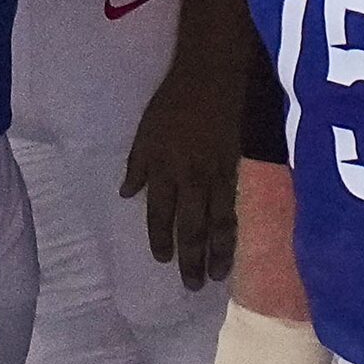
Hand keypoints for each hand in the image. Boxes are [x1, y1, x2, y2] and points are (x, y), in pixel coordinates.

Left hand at [122, 70, 241, 290]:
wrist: (211, 78)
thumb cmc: (172, 104)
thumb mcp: (143, 135)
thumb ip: (137, 167)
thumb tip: (127, 195)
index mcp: (163, 170)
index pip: (159, 214)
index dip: (161, 239)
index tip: (164, 261)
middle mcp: (190, 178)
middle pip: (191, 226)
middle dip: (191, 257)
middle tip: (192, 285)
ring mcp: (216, 175)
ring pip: (218, 221)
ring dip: (217, 251)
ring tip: (217, 275)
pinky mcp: (236, 167)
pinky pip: (234, 205)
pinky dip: (233, 227)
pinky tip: (234, 243)